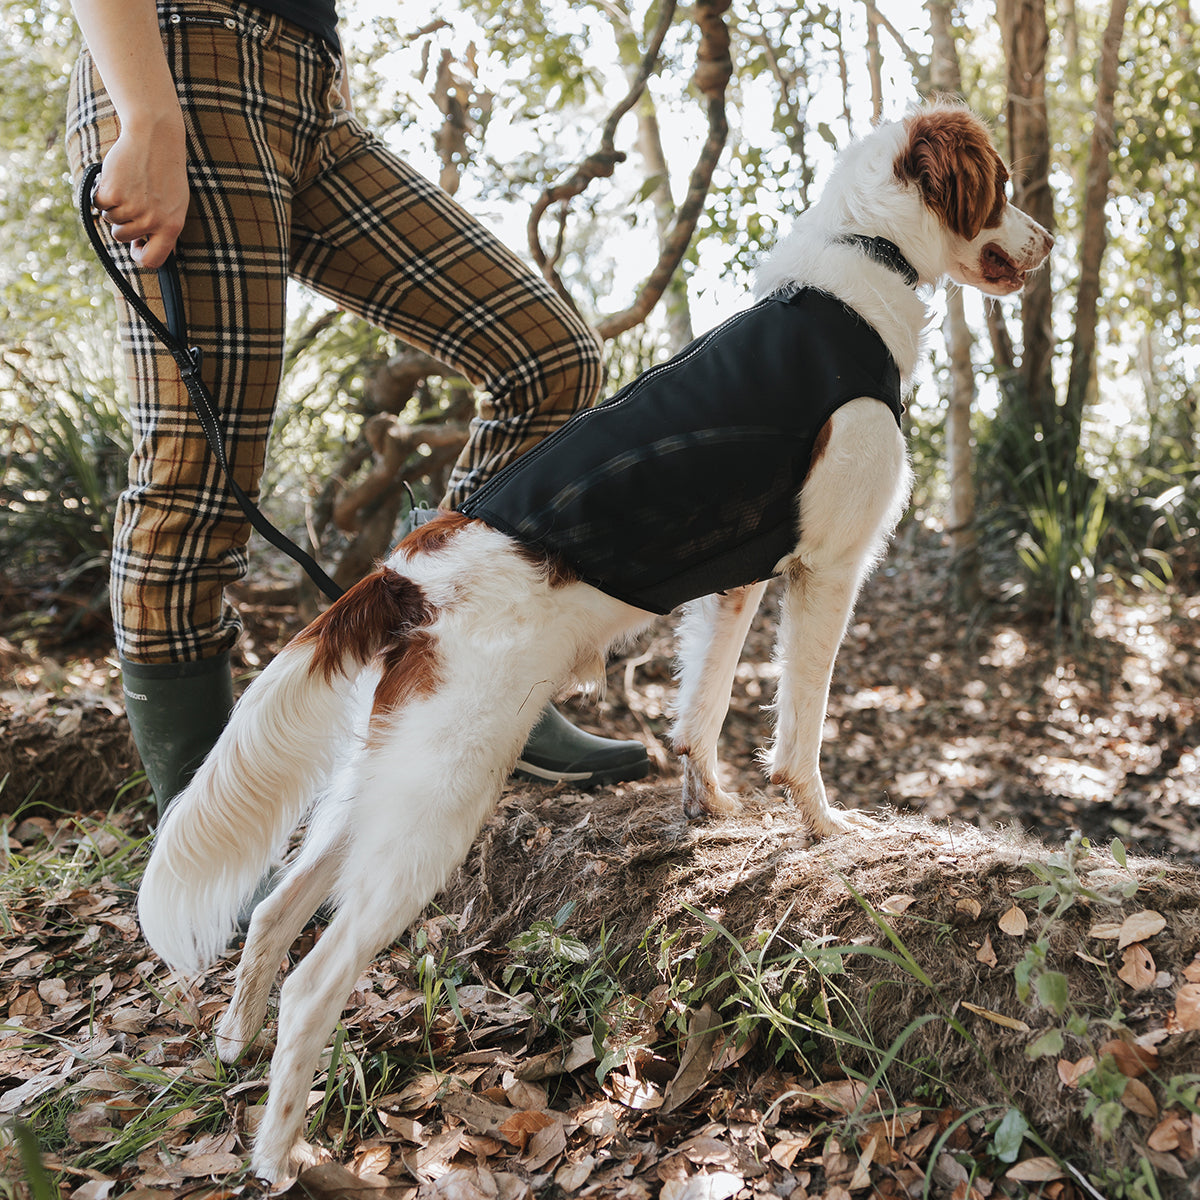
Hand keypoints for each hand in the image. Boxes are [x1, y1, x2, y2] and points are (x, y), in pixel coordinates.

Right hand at [93, 117, 188, 269]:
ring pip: (110, 219)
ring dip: (113, 205)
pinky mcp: (113, 193)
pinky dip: (100, 192)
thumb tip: (148, 249)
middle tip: (131, 199)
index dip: (140, 256)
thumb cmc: (165, 170)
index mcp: (172, 227)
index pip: (153, 260)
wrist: (155, 137)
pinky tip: (114, 178)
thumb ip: (163, 226)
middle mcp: (153, 221)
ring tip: (128, 185)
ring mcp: (133, 208)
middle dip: (121, 222)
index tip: (135, 246)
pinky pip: (98, 203)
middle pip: (122, 237)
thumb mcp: (175, 203)